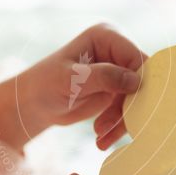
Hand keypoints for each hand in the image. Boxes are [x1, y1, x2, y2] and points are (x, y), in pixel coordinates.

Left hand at [0, 24, 146, 152]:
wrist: (34, 104)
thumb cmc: (46, 84)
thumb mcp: (72, 80)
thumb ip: (103, 77)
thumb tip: (136, 80)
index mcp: (107, 36)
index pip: (136, 56)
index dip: (139, 81)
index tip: (130, 104)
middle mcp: (116, 51)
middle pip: (141, 79)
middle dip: (130, 106)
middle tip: (114, 128)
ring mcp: (118, 72)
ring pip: (137, 98)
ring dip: (122, 121)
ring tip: (100, 137)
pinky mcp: (117, 91)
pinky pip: (128, 110)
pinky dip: (117, 126)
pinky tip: (101, 138)